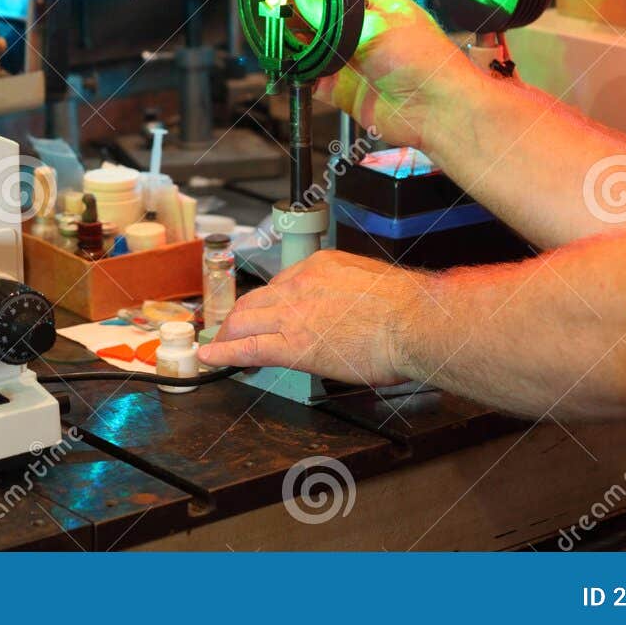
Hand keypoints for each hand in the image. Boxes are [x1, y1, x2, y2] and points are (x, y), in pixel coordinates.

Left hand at [197, 249, 426, 385]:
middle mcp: (300, 285)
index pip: (282, 284)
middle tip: (229, 328)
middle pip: (255, 299)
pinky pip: (248, 348)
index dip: (269, 303)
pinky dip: (224, 352)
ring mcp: (293, 315)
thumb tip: (354, 308)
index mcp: (321, 266)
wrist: (414, 321)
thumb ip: (353, 292)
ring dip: (227, 333)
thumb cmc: (407, 308)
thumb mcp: (373, 283)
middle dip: (239, 315)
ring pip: (244, 320)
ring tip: (217, 345)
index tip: (266, 312)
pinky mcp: (293, 346)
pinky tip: (211, 358)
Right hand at [290, 0, 462, 150]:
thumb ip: (334, 12)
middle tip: (271, 9)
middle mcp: (362, 30)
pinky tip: (288, 67)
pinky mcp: (343, 89)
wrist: (438, 112)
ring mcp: (351, 60)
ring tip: (274, 36)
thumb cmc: (426, 63)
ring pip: (311, 47)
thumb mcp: (375, 28)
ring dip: (293, 43)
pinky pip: (312, 79)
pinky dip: (298, 74)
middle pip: (318, 15)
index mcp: (376, 4)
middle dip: (294, 12)